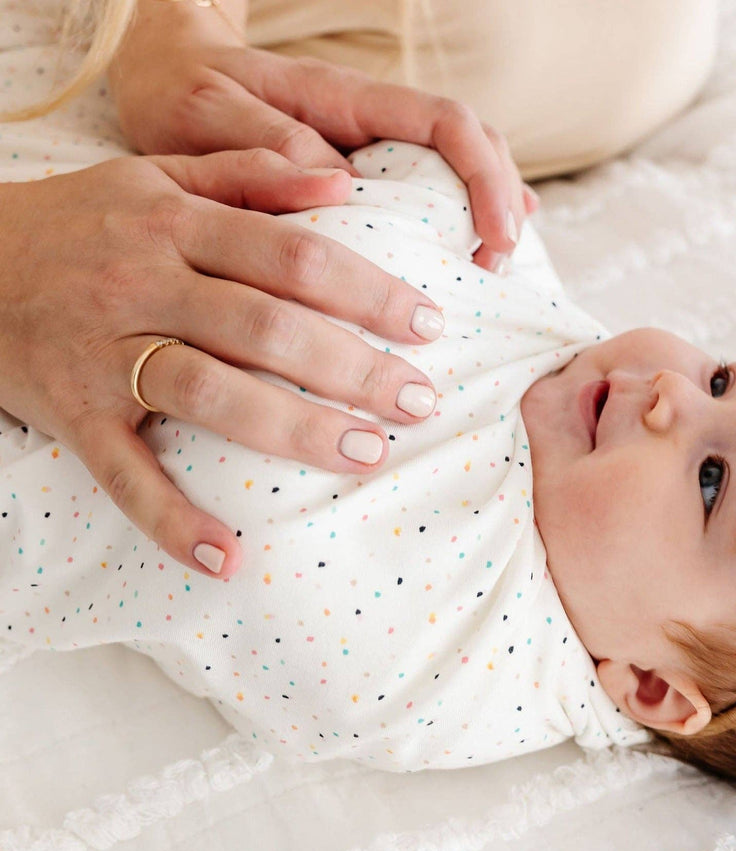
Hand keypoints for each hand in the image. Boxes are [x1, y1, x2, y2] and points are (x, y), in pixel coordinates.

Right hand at [0, 149, 453, 577]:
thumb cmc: (80, 224)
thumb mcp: (155, 177)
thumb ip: (247, 172)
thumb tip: (341, 185)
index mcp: (172, 222)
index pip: (291, 256)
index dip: (368, 291)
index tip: (428, 325)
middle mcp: (140, 282)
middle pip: (265, 327)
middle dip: (353, 367)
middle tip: (421, 401)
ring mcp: (102, 353)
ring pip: (209, 393)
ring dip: (293, 430)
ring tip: (367, 455)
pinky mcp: (71, 415)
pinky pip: (123, 475)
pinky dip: (173, 520)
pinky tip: (230, 557)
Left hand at [112, 43, 538, 272]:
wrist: (159, 77)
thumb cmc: (179, 94)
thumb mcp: (205, 113)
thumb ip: (266, 141)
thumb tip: (339, 181)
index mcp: (341, 98)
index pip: (444, 123)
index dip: (483, 176)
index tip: (496, 236)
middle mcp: (367, 120)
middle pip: (469, 142)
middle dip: (499, 200)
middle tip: (496, 266)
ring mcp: (368, 147)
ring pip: (455, 167)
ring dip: (486, 212)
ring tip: (492, 266)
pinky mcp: (358, 177)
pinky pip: (425, 191)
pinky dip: (458, 220)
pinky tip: (476, 250)